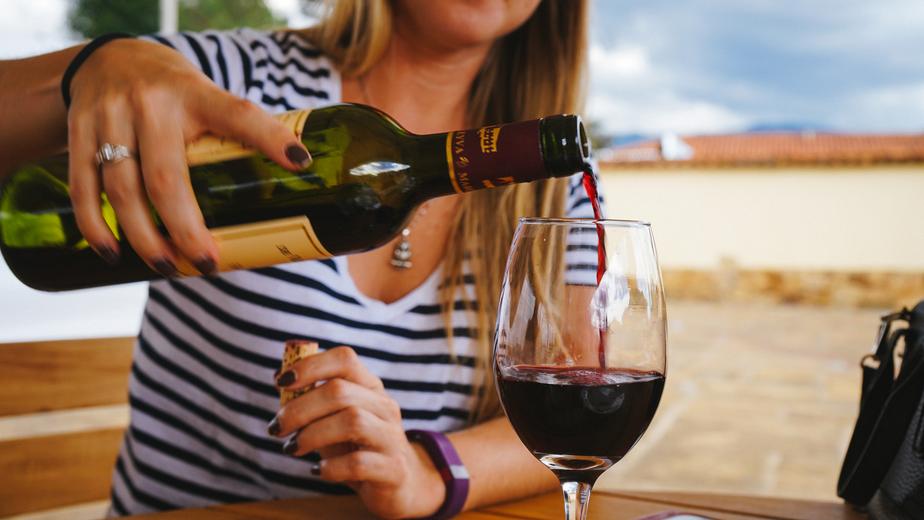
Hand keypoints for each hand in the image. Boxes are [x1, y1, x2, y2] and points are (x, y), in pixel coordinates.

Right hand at [66, 38, 310, 273]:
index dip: (270, 137)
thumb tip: (286, 184)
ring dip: (143, 237)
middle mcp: (151, 104)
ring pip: (121, 189)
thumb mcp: (206, 97)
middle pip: (166, 178)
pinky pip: (83, 188)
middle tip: (205, 263)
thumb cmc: (174, 92)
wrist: (108, 57)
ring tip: (166, 266)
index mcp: (196, 94)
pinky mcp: (78, 132)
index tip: (299, 162)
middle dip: (186, 229)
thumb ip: (232, 135)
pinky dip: (96, 226)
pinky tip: (112, 253)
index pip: (238, 114)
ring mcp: (110, 117)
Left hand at [268, 346, 445, 518]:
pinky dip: (330, 467)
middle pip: (340, 391)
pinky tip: (318, 470)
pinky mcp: (393, 469)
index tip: (281, 382)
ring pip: (352, 422)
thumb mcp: (334, 419)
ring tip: (291, 448)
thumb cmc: (357, 446)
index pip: (345, 359)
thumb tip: (279, 377)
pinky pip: (358, 464)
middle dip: (299, 409)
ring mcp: (392, 437)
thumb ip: (311, 399)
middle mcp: (385, 406)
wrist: (398, 483)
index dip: (311, 365)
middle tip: (276, 428)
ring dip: (311, 435)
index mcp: (370, 387)